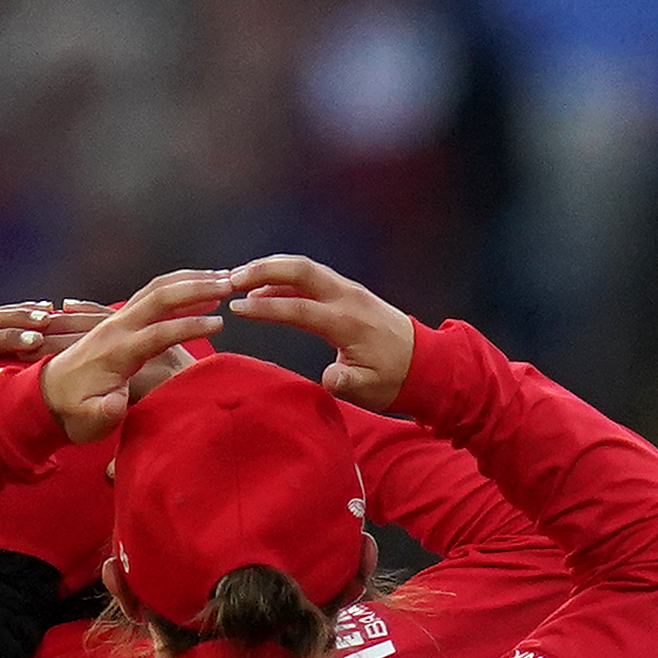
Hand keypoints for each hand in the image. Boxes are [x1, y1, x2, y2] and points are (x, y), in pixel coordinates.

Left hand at [39, 271, 239, 438]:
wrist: (43, 398)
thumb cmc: (72, 413)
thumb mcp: (87, 421)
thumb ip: (103, 412)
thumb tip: (116, 404)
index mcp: (115, 352)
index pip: (157, 332)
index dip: (187, 327)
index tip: (219, 325)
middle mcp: (116, 329)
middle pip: (158, 297)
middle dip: (195, 288)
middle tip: (229, 284)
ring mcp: (116, 321)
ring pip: (155, 289)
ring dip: (189, 281)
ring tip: (223, 279)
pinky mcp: (118, 321)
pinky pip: (149, 295)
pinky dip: (176, 286)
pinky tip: (198, 288)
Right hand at [220, 255, 419, 408]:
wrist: (427, 364)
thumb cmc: (396, 379)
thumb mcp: (371, 389)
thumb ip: (347, 381)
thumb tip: (329, 377)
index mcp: (349, 323)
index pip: (299, 308)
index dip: (266, 308)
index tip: (237, 309)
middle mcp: (348, 298)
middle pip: (300, 270)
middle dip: (262, 270)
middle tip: (230, 280)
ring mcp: (349, 291)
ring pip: (304, 268)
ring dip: (270, 269)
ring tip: (238, 281)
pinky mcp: (348, 292)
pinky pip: (311, 276)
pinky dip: (284, 277)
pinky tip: (262, 290)